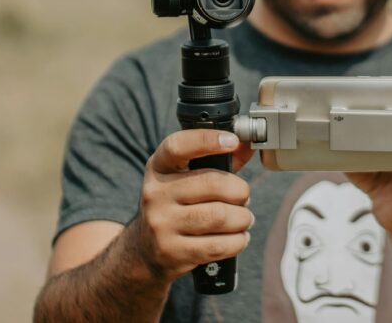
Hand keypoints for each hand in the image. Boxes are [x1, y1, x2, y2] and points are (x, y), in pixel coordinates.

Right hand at [131, 129, 255, 281]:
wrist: (144, 250)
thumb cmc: (176, 206)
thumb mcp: (185, 178)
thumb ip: (218, 161)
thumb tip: (247, 146)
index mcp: (158, 167)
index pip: (178, 146)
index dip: (207, 140)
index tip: (232, 141)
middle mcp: (156, 193)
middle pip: (212, 184)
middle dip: (240, 191)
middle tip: (244, 197)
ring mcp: (161, 224)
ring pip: (220, 216)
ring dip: (242, 218)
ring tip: (244, 218)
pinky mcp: (172, 252)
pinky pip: (218, 245)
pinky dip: (238, 241)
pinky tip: (238, 237)